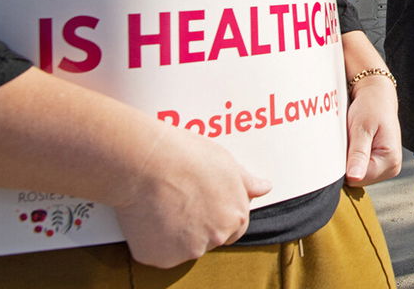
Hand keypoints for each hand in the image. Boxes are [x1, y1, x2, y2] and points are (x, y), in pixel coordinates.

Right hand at [113, 126, 270, 267]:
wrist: (148, 162)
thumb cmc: (187, 157)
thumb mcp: (226, 163)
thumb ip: (246, 183)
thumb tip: (265, 187)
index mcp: (236, 216)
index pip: (234, 228)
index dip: (218, 215)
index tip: (202, 203)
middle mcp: (217, 237)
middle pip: (209, 238)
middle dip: (198, 225)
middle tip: (179, 200)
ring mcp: (188, 250)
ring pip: (183, 247)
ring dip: (175, 234)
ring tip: (162, 204)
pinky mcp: (160, 257)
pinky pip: (157, 252)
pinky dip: (152, 240)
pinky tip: (148, 216)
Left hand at [344, 76, 402, 185]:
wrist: (377, 95)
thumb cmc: (371, 106)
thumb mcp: (362, 128)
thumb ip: (358, 155)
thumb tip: (354, 177)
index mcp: (390, 160)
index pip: (358, 179)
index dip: (345, 166)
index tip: (343, 147)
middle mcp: (392, 167)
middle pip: (358, 180)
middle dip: (347, 163)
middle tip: (349, 140)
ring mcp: (386, 166)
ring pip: (358, 175)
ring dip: (349, 161)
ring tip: (353, 140)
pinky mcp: (379, 163)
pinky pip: (359, 169)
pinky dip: (352, 159)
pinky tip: (355, 144)